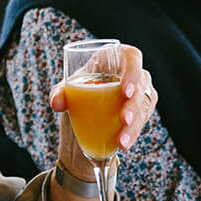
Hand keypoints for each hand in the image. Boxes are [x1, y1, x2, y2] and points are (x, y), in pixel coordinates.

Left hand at [47, 43, 155, 164]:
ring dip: (134, 125)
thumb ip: (60, 93)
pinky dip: (132, 133)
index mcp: (115, 58)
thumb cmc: (79, 89)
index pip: (132, 57)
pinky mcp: (143, 109)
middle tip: (123, 120)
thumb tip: (56, 104)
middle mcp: (133, 72)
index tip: (125, 91)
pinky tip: (123, 143)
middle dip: (133, 106)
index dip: (132, 72)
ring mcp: (141, 91)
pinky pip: (142, 120)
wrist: (85, 108)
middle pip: (140, 86)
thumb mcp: (67, 90)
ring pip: (144, 107)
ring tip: (121, 141)